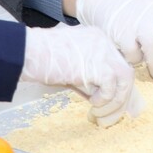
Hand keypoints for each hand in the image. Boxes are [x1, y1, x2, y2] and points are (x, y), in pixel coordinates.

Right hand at [20, 23, 139, 126]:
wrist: (28, 52)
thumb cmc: (41, 58)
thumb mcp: (70, 62)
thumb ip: (87, 74)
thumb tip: (99, 96)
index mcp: (97, 38)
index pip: (117, 63)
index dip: (117, 86)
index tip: (112, 103)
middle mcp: (103, 41)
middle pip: (125, 72)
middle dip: (120, 97)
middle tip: (109, 115)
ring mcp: (102, 51)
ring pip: (124, 80)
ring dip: (115, 102)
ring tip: (100, 114)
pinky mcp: (98, 65)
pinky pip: (111, 88)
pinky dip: (104, 100)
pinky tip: (92, 104)